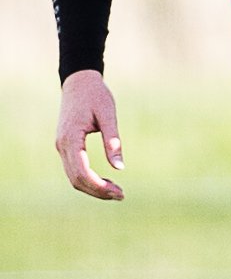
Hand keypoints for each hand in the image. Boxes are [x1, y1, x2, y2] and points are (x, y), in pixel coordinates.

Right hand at [56, 70, 124, 200]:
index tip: (118, 192)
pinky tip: (105, 181)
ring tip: (115, 191)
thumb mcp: (108, 114)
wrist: (79, 82)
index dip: (99, 186)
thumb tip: (119, 167)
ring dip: (93, 188)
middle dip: (97, 191)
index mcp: (71, 138)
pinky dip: (88, 179)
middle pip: (76, 179)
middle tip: (121, 195)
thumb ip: (113, 140)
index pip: (81, 171)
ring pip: (73, 177)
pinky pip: (74, 169)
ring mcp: (61, 147)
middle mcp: (62, 145)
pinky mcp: (65, 146)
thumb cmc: (96, 95)